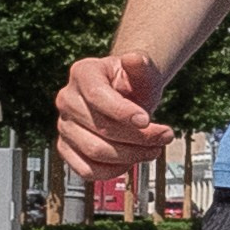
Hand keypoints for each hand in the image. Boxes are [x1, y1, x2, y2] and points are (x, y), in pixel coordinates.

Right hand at [59, 49, 172, 176]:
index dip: (123, 112)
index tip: (147, 120)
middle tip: (165, 135)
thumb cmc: (133, 84)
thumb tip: (135, 59)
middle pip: (100, 128)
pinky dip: (114, 170)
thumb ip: (142, 65)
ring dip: (131, 155)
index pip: (97, 96)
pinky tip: (133, 160)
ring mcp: (64, 126)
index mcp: (82, 73)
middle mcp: (67, 99)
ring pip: (95, 152)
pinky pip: (87, 170)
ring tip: (154, 148)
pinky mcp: (66, 149)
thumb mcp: (142, 72)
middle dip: (139, 137)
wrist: (125, 98)